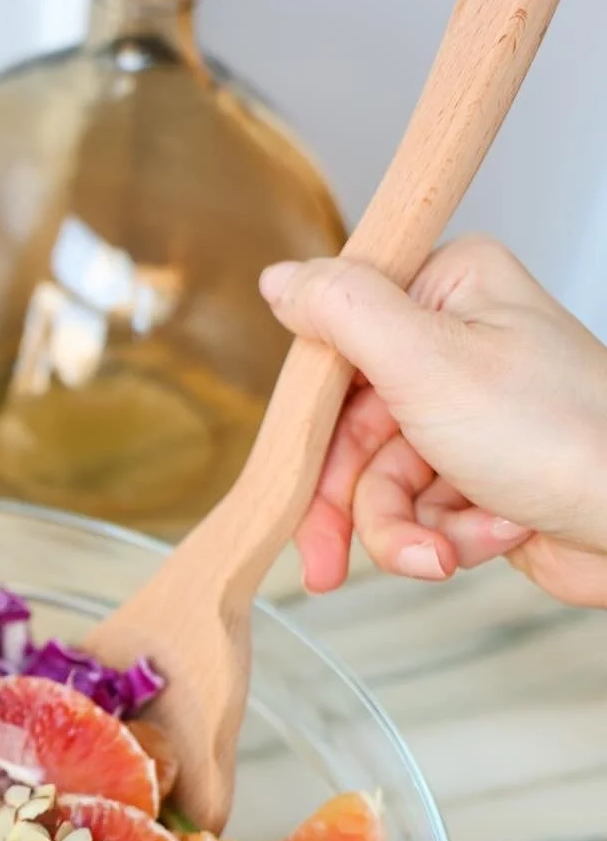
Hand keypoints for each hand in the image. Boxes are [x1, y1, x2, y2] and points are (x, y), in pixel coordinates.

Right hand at [259, 236, 606, 606]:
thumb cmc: (560, 435)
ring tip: (444, 553)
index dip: (310, 423)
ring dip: (405, 529)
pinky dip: (447, 536)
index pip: (337, 351)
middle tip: (324, 562)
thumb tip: (280, 278)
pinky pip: (421, 514)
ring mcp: (467, 414)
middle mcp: (456, 347)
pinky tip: (490, 536)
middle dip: (354, 505)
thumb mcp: (428, 360)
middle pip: (350, 433)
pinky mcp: (479, 475)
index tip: (292, 472)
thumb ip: (343, 311)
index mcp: (447, 294)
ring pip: (381, 485)